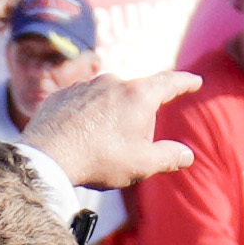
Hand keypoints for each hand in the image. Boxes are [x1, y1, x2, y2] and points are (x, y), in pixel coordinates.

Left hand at [27, 67, 202, 189]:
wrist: (48, 156)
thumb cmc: (100, 159)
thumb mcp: (143, 164)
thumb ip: (169, 157)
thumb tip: (187, 155)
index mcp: (139, 96)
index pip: (170, 82)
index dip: (185, 82)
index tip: (195, 80)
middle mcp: (113, 82)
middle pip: (138, 95)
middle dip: (141, 118)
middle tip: (133, 146)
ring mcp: (86, 85)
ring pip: (109, 99)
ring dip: (112, 118)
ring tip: (103, 147)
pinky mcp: (64, 93)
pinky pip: (84, 104)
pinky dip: (89, 118)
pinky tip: (82, 140)